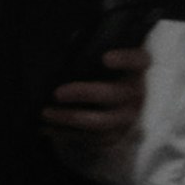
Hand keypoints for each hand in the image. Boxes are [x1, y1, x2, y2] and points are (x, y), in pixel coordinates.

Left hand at [45, 50, 146, 170]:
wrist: (113, 105)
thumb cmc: (102, 73)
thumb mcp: (100, 59)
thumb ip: (88, 51)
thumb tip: (69, 46)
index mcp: (135, 69)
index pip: (139, 60)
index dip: (124, 59)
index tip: (105, 57)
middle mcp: (135, 94)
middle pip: (113, 94)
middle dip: (83, 93)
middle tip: (57, 93)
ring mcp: (126, 118)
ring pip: (100, 122)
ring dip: (69, 117)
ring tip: (45, 112)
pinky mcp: (113, 136)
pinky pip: (89, 137)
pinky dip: (66, 133)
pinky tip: (47, 127)